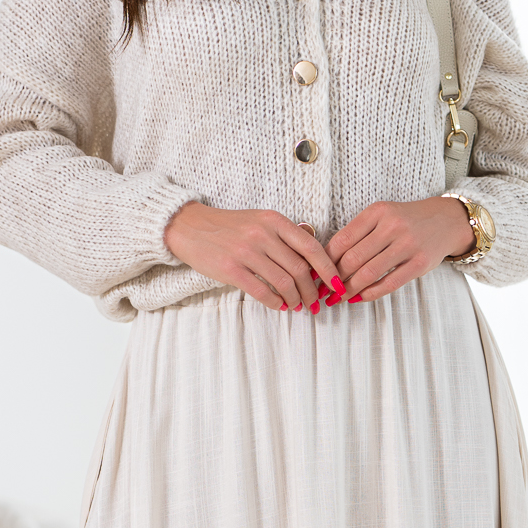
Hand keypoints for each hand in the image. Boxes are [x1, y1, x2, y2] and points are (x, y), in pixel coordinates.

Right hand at [164, 202, 341, 311]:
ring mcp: (246, 251)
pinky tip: (280, 306)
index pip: (312, 247)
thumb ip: (286, 235)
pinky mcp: (231, 269)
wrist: (190, 227)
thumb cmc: (229, 227)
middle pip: (300, 269)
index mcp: (274, 220)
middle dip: (313, 292)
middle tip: (315, 303)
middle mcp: (262, 234)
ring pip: (284, 283)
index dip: (328, 269)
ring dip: (296, 300)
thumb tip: (315, 253)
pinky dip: (276, 303)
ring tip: (298, 306)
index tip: (337, 284)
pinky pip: (262, 292)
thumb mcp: (261, 220)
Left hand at [327, 197, 473, 300]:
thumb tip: (327, 261)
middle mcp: (392, 226)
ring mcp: (408, 245)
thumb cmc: (407, 221)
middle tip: (324, 290)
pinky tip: (359, 298)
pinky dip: (370, 294)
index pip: (342, 240)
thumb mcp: (382, 216)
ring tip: (338, 298)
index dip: (325, 261)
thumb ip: (359, 233)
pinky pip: (388, 284)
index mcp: (377, 211)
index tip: (316, 274)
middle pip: (352, 258)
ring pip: (368, 273)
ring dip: (348, 290)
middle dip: (334, 279)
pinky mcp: (420, 263)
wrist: (447, 221)